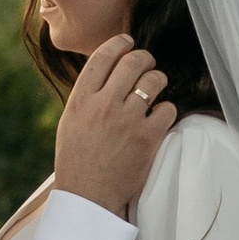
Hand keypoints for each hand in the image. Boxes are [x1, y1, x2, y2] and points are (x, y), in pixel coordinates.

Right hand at [52, 30, 176, 216]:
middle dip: (144, 58)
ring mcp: (127, 120)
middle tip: (147, 65)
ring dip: (158, 81)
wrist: (87, 197)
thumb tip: (108, 72)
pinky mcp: (147, 138)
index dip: (119, 43)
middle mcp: (104, 105)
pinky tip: (158, 118)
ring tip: (155, 90)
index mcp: (81, 100)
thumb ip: (88, 96)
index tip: (127, 42)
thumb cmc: (77, 160)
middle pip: (133, 62)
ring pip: (154, 80)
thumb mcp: (71, 122)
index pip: (102, 57)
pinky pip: (168, 108)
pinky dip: (166, 111)